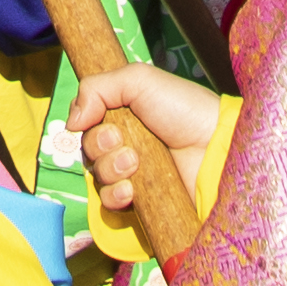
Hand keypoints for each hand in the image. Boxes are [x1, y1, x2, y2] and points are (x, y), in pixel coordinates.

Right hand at [65, 62, 219, 215]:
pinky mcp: (142, 203)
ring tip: (135, 163)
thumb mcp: (139, 80)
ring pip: (97, 177)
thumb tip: (70, 123)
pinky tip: (132, 190)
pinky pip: (110, 205)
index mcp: (124, 117)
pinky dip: (115, 196)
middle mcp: (127, 146)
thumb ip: (96, 88)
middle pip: (88, 151)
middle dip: (100, 145)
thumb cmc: (184, 110)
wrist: (216, 148)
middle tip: (123, 140)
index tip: (99, 118)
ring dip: (110, 169)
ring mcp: (134, 176)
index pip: (86, 125)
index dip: (86, 123)